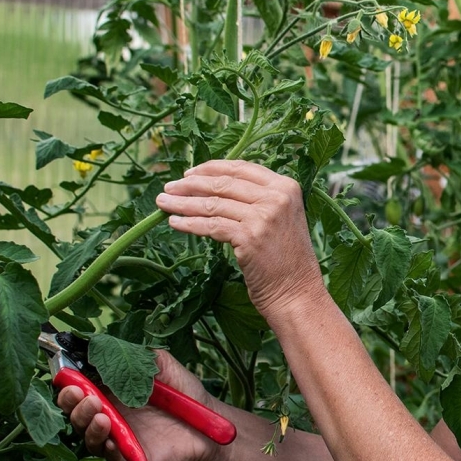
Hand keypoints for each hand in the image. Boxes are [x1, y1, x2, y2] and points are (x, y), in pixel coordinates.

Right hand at [57, 349, 225, 460]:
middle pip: (76, 414)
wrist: (212, 424)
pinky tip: (112, 438)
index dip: (68, 383)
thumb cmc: (186, 394)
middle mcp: (110, 416)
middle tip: (79, 394)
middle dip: (71, 404)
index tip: (66, 375)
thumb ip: (140, 355)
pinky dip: (108, 449)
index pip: (79, 390)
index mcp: (112, 393)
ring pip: (89, 437)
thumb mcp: (163, 365)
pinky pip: (112, 458)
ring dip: (88, 426)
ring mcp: (119, 438)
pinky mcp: (131, 458)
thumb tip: (110, 346)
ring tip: (101, 414)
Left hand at [156, 160, 326, 320]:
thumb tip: (214, 187)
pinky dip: (189, 224)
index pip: (241, 168)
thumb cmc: (286, 260)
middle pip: (224, 183)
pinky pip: (211, 226)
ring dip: (183, 203)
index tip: (190, 173)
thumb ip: (258, 200)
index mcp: (286, 187)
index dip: (211, 168)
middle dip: (191, 184)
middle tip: (169, 188)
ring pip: (213, 204)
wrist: (298, 292)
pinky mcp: (249, 237)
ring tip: (163, 204)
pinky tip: (175, 223)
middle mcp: (277, 197)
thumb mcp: (281, 219)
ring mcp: (264, 216)